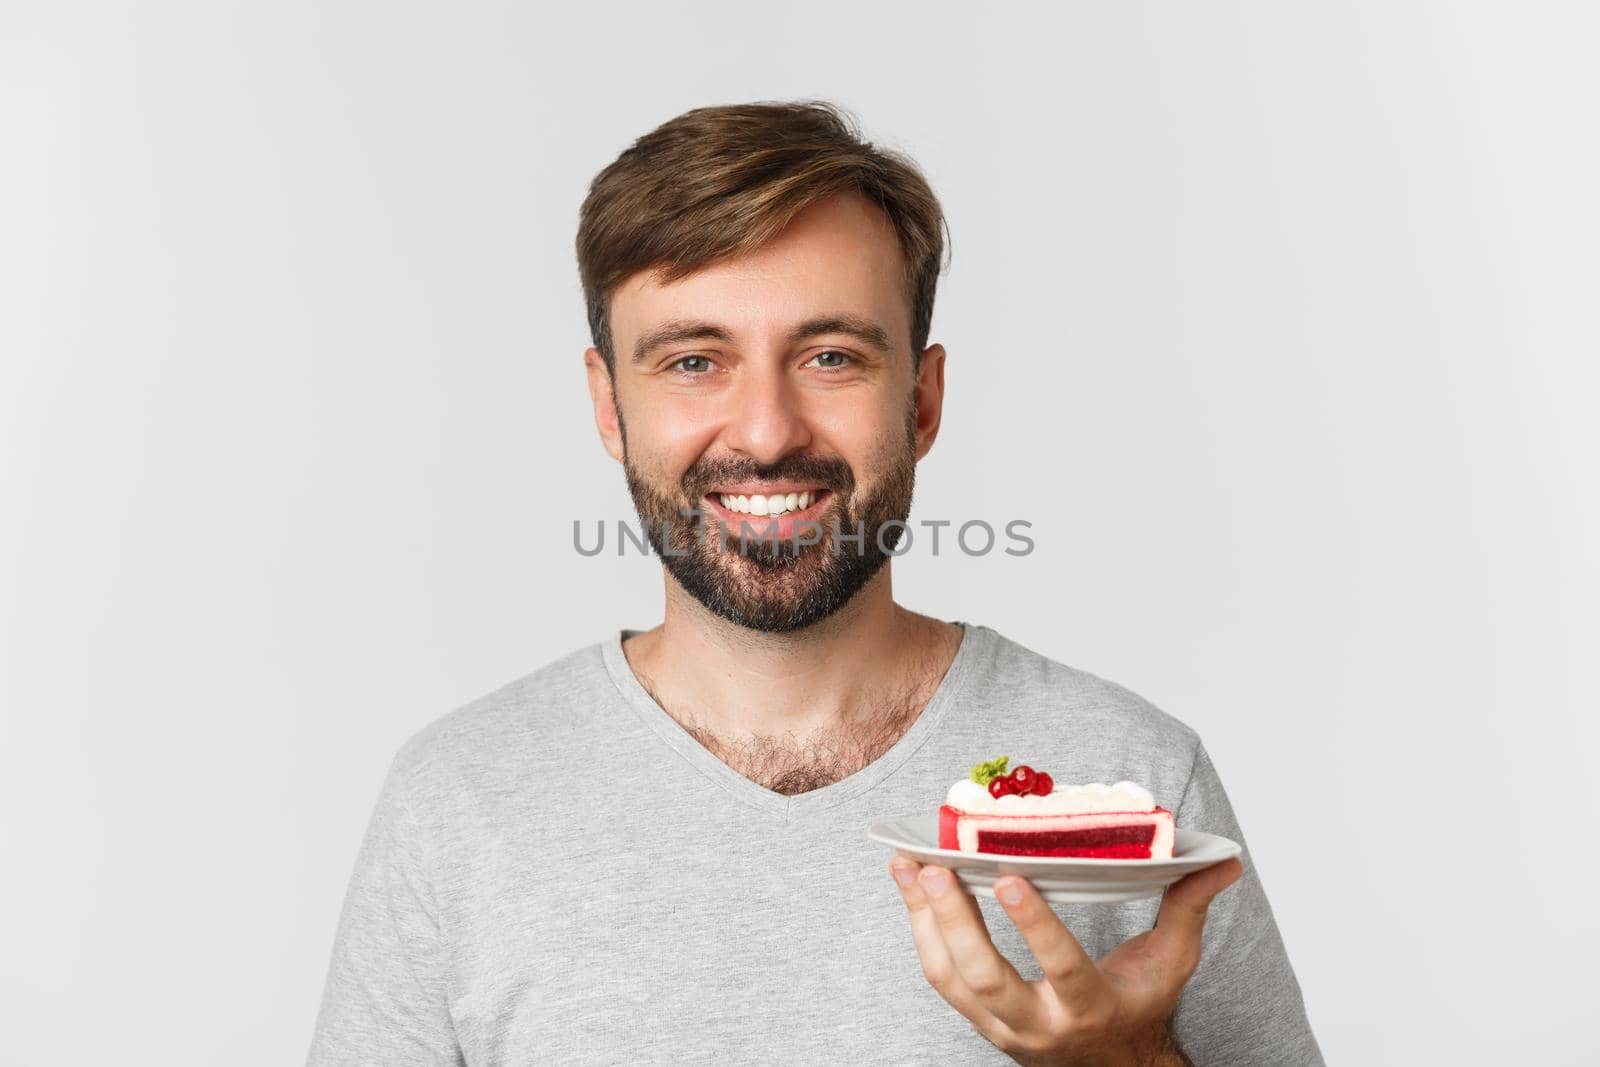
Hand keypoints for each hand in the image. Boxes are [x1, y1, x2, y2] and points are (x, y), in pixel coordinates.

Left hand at [887, 854, 1242, 1065]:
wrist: (1108, 1066)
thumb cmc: (1137, 1003)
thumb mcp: (1170, 961)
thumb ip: (1187, 907)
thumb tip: (1223, 861)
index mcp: (1091, 1008)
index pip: (1062, 968)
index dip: (1034, 926)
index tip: (1010, 878)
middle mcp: (1040, 1024)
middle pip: (988, 980)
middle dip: (958, 924)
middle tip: (937, 869)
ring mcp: (1000, 1026)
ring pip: (951, 979)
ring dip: (924, 920)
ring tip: (907, 866)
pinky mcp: (975, 1019)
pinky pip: (937, 976)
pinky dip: (919, 929)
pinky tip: (910, 887)